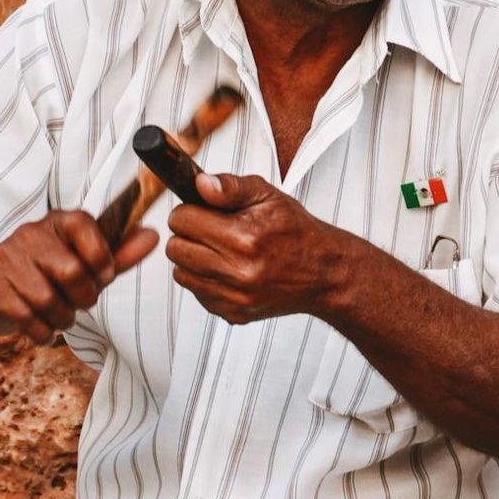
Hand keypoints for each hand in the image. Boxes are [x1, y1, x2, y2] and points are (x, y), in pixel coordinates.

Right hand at [0, 211, 157, 343]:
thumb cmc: (49, 275)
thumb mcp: (87, 263)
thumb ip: (120, 254)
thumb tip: (154, 236)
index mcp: (58, 221)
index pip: (86, 226)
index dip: (102, 259)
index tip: (103, 276)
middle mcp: (30, 233)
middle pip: (72, 272)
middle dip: (84, 298)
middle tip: (79, 303)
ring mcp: (7, 258)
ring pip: (48, 300)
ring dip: (62, 319)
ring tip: (59, 316)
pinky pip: (27, 319)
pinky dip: (42, 332)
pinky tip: (42, 328)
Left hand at [166, 173, 353, 322]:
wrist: (322, 272)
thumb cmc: (295, 231)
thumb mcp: (268, 196)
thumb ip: (231, 187)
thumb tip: (200, 184)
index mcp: (244, 237)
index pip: (183, 221)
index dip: (189, 210)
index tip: (202, 210)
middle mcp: (238, 272)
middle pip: (176, 248)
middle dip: (188, 234)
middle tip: (208, 229)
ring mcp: (235, 297)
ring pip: (181, 273)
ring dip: (193, 258)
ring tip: (217, 249)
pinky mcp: (233, 313)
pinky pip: (197, 294)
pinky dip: (205, 280)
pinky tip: (227, 270)